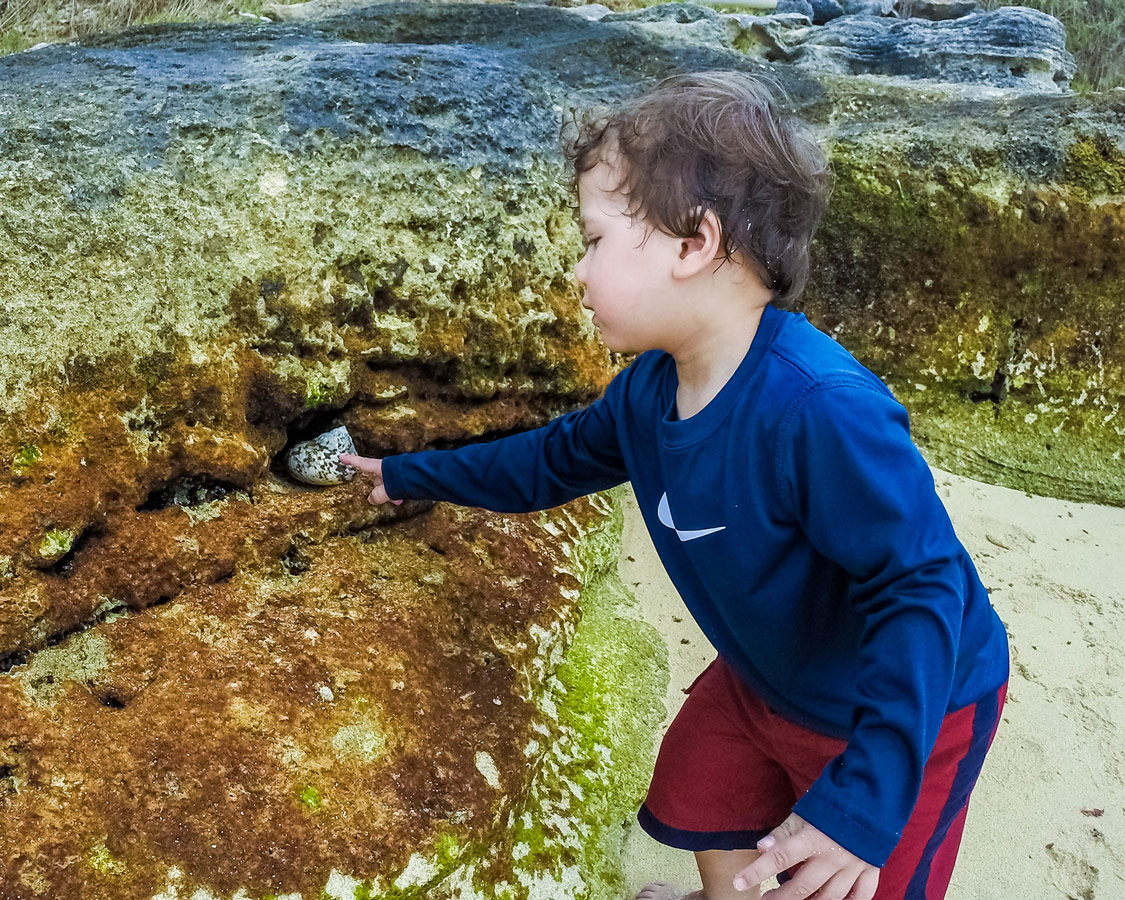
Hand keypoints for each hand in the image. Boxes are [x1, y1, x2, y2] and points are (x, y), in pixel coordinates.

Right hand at [338, 454, 402, 505]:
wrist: (421, 474)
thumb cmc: (403, 478)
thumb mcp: (386, 489)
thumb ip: (378, 495)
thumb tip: (371, 499)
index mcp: (378, 467)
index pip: (361, 463)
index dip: (351, 461)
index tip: (341, 456)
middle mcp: (385, 467)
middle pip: (376, 477)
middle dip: (379, 488)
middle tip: (381, 498)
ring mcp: (395, 470)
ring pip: (387, 482)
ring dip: (390, 492)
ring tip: (396, 501)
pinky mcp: (404, 474)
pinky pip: (396, 483)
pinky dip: (397, 492)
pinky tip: (401, 499)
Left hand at [732, 814, 878, 899]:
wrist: (872, 795)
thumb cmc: (833, 803)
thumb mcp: (804, 811)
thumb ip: (783, 832)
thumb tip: (761, 847)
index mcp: (812, 838)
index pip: (779, 858)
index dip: (757, 872)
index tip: (739, 883)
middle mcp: (832, 855)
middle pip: (802, 886)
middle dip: (781, 897)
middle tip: (766, 899)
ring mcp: (853, 866)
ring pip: (829, 897)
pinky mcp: (871, 870)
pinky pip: (860, 896)